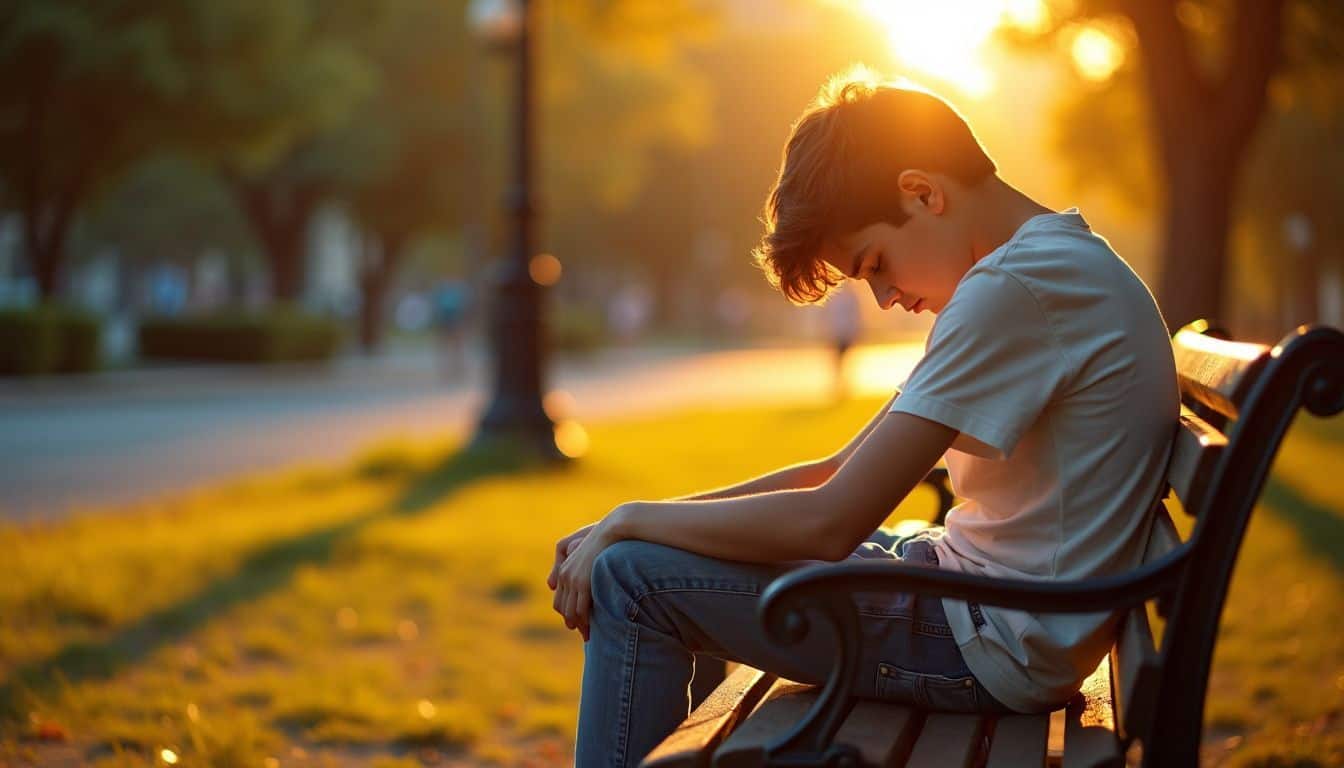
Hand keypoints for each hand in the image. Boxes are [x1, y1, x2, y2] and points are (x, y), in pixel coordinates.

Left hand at [552, 513, 621, 641]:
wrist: (613, 529)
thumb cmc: (607, 539)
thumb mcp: (592, 555)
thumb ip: (587, 569)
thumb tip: (583, 583)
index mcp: (565, 569)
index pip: (560, 599)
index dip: (568, 614)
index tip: (578, 625)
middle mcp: (564, 575)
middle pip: (562, 607)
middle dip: (572, 622)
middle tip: (584, 635)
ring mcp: (572, 579)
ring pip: (570, 611)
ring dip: (579, 626)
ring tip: (589, 636)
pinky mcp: (582, 583)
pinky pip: (580, 608)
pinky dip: (585, 621)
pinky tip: (593, 629)